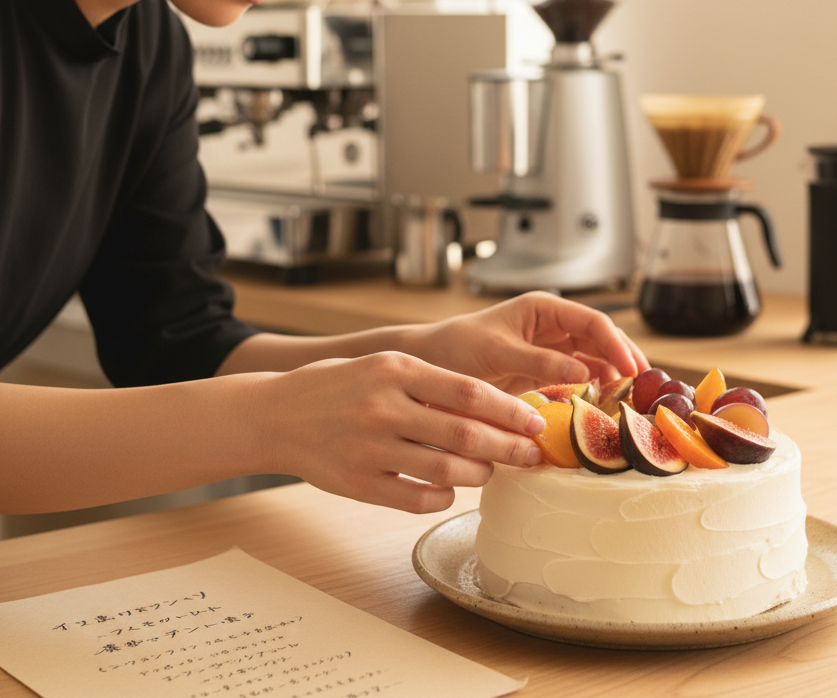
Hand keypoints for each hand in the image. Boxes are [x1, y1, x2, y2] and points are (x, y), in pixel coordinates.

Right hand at [252, 351, 545, 513]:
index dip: (509, 410)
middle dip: (508, 447)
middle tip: (532, 455)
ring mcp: (369, 448)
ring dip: (478, 475)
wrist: (274, 414)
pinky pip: (414, 499)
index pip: (469, 392)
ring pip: (445, 471)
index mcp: (396, 370)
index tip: (535, 421)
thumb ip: (431, 381)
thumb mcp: (384, 364)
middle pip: (464, 434)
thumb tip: (492, 404)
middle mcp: (384, 408)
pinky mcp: (357, 483)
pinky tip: (449, 490)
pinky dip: (442, 498)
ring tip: (490, 471)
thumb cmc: (339, 385)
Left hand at [402, 291, 649, 395]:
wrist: (428, 366)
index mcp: (542, 308)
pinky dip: (594, 389)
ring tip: (630, 401)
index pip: (592, 322)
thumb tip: (584, 371)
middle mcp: (551, 325)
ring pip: (594, 358)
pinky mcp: (543, 372)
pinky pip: (578, 377)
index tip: (633, 370)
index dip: (616, 344)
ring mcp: (549, 349)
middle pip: (600, 339)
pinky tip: (605, 405)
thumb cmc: (455, 348)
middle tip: (643, 389)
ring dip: (613, 376)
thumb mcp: (496, 353)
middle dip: (624, 360)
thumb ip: (538, 361)